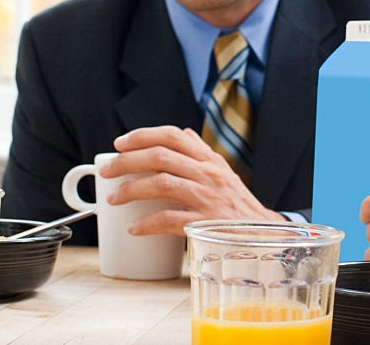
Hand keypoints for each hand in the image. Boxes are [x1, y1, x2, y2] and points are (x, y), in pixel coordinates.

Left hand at [100, 126, 284, 234]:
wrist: (262, 235)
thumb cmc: (238, 205)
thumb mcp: (224, 173)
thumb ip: (203, 153)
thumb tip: (185, 133)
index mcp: (209, 160)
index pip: (173, 136)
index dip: (143, 136)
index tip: (120, 144)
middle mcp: (208, 173)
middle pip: (161, 156)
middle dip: (127, 161)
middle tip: (107, 171)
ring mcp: (208, 196)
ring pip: (162, 183)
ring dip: (131, 190)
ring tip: (113, 198)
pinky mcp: (205, 222)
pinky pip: (169, 219)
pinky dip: (147, 223)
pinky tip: (134, 228)